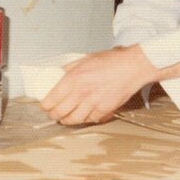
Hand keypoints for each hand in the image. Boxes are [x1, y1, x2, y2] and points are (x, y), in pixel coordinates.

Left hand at [41, 45, 158, 124]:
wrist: (133, 66)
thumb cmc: (112, 61)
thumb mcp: (85, 58)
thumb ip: (69, 68)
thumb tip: (57, 75)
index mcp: (73, 78)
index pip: (50, 100)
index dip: (45, 105)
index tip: (46, 106)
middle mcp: (81, 92)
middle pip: (59, 113)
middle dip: (54, 115)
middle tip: (54, 114)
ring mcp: (93, 102)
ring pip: (73, 119)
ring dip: (68, 120)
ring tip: (66, 118)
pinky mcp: (105, 109)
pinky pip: (90, 119)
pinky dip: (86, 119)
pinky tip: (85, 115)